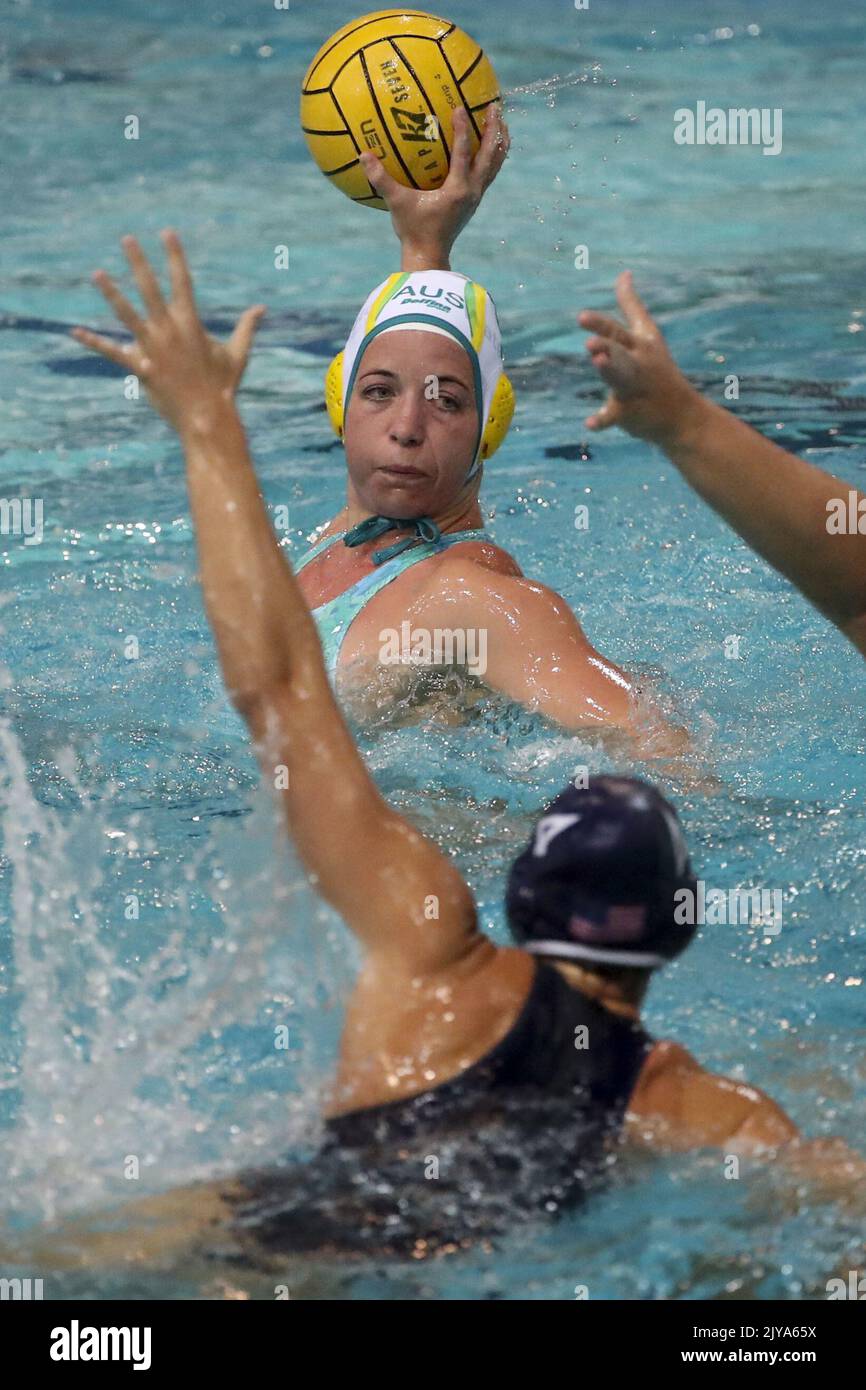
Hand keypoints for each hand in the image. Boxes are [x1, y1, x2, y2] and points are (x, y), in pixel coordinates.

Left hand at [71, 230, 265, 435]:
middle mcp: (169, 330)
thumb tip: (262, 308)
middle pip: (150, 289)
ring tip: (97, 273)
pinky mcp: (140, 368)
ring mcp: (153, 349)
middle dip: (138, 262)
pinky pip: (112, 352)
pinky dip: (93, 342)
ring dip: (111, 293)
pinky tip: (75, 332)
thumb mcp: (238, 353)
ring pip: (127, 314)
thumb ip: (247, 327)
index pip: (182, 280)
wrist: (207, 418)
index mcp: (191, 323)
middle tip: (127, 239)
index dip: (174, 255)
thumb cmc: (224, 386)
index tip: (167, 232)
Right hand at [360, 104, 509, 268]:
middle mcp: (472, 191)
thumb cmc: (413, 230)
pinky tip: (488, 147)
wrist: (428, 256)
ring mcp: (476, 196)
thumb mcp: (396, 203)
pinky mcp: (474, 201)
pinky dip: (491, 158)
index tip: (460, 108)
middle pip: (490, 154)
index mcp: (457, 189)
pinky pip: (488, 174)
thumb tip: (362, 155)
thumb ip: (381, 179)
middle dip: (493, 129)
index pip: (463, 152)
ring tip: (501, 122)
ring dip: (498, 142)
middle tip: (494, 106)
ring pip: (494, 165)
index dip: (462, 129)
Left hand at [578, 272, 704, 446]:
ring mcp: (634, 387)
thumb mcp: (647, 335)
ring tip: (598, 361)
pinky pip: (613, 416)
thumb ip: (631, 305)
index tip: (587, 311)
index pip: (617, 330)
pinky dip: (602, 420)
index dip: (602, 321)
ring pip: (619, 376)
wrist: (682, 415)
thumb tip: (624, 273)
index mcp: (640, 343)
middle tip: (591, 343)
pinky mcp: (628, 412)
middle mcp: (638, 362)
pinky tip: (589, 424)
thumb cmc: (658, 369)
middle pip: (619, 350)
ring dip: (609, 369)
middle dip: (606, 345)